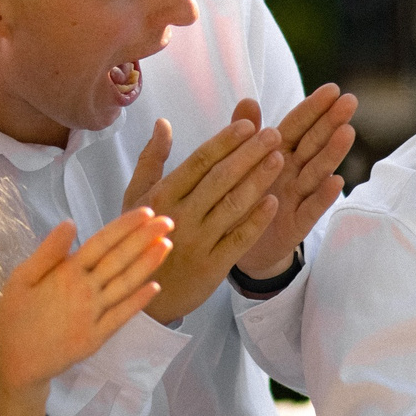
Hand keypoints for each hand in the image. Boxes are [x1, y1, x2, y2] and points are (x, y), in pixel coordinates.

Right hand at [0, 211, 174, 393]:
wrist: (15, 363)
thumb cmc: (15, 317)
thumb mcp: (19, 280)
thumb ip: (47, 253)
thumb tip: (70, 222)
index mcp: (64, 273)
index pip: (101, 243)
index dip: (125, 226)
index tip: (146, 212)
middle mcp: (83, 291)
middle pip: (119, 259)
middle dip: (145, 238)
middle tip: (169, 220)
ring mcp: (93, 315)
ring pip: (126, 284)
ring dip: (148, 264)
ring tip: (167, 244)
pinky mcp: (98, 337)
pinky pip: (122, 316)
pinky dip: (139, 301)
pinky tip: (156, 287)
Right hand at [121, 112, 286, 323]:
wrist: (140, 293)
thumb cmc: (140, 236)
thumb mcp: (136, 198)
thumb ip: (151, 160)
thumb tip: (163, 123)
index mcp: (161, 196)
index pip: (199, 162)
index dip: (226, 141)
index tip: (250, 124)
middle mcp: (179, 216)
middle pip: (220, 179)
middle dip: (249, 154)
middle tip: (275, 133)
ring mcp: (197, 242)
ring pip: (233, 206)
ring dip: (258, 180)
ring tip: (280, 158)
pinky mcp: (212, 265)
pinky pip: (239, 239)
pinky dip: (257, 220)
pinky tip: (274, 201)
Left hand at [236, 86, 357, 280]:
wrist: (240, 245)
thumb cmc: (245, 197)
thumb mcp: (241, 164)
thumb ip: (247, 134)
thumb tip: (248, 99)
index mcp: (277, 153)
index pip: (296, 126)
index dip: (313, 108)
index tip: (333, 89)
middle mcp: (292, 171)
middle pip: (313, 144)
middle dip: (330, 122)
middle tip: (350, 102)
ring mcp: (298, 196)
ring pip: (317, 171)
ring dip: (332, 152)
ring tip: (347, 132)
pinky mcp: (298, 223)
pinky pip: (311, 208)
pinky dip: (323, 195)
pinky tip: (337, 181)